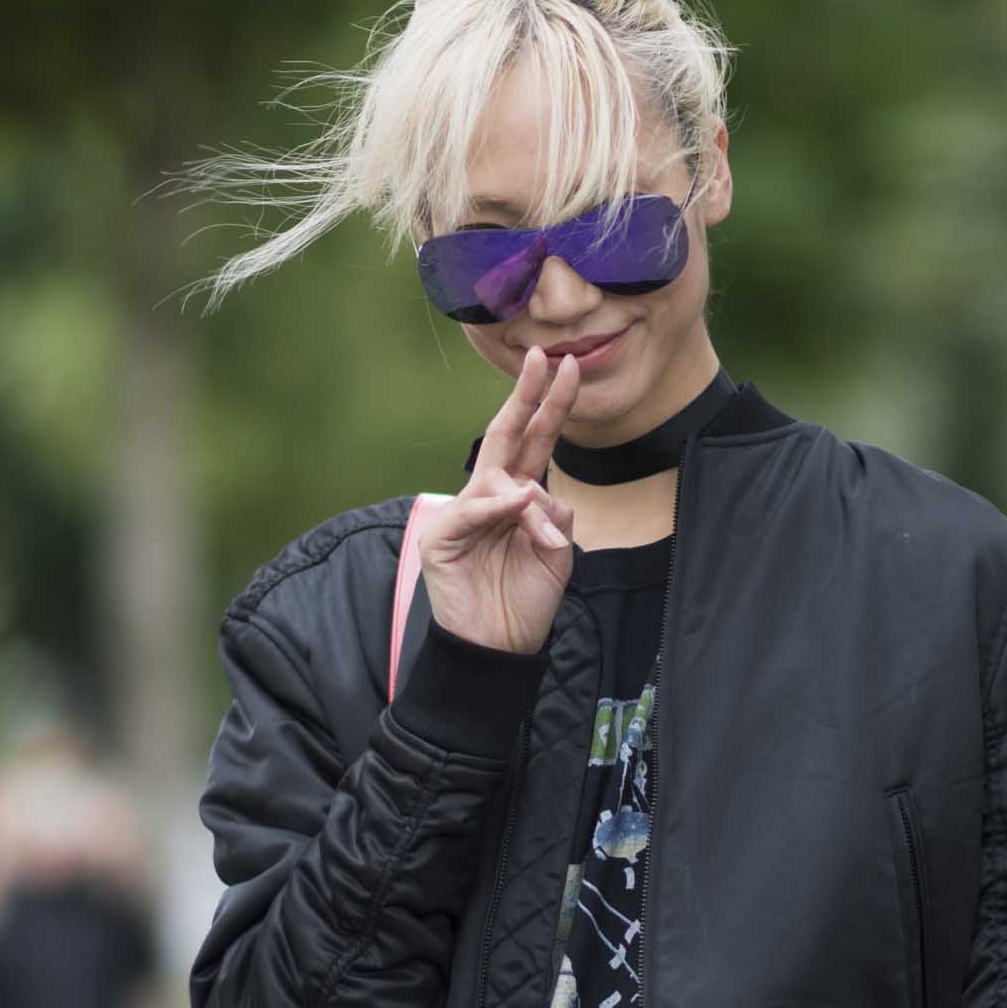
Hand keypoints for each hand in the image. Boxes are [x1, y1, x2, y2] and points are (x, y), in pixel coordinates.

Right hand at [418, 346, 579, 654]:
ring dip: (531, 507)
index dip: (548, 405)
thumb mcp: (557, 555)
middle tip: (545, 358)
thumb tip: (537, 492)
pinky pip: (474, 509)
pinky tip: (514, 508)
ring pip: (501, 481)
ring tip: (544, 544)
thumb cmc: (525, 601)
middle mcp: (489, 498)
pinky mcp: (440, 537)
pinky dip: (498, 508)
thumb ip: (554, 517)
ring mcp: (462, 514)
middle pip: (507, 436)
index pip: (533, 441)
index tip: (565, 368)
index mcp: (518, 498)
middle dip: (528, 396)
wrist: (499, 649)